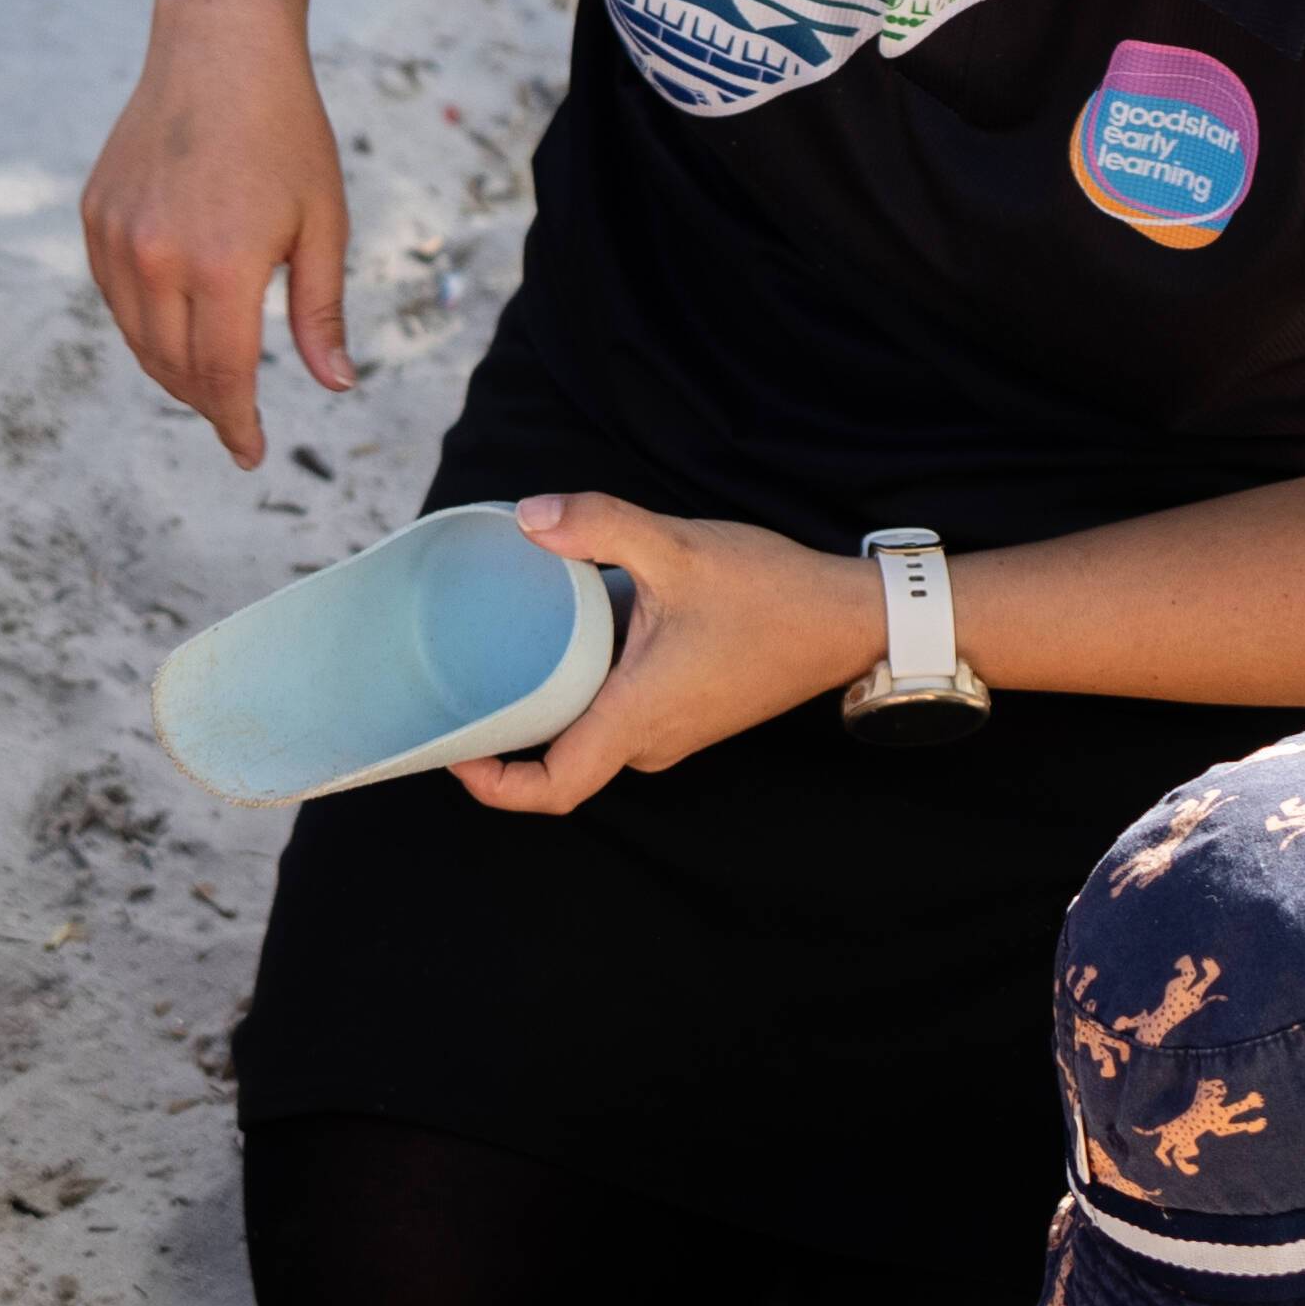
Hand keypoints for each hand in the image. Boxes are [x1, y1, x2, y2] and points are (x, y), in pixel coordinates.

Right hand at [79, 0, 351, 465]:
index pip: (223, 376)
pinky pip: (114, 295)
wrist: (218, 48)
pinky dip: (142, 322)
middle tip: (235, 417)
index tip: (249, 452)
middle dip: (206, 403)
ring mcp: (116, 237)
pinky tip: (174, 319)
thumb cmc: (286, 131)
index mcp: (223, 265)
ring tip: (207, 377)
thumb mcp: (323, 223)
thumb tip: (334, 384)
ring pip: (136, 337)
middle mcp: (157, 258)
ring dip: (171, 369)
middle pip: (173, 367)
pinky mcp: (94, 216)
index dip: (236, 423)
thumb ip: (320, 311)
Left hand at [449, 490, 876, 816]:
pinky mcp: (687, 713)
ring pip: (588, 732)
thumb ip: (599, 525)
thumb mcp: (678, 547)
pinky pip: (617, 714)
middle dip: (506, 729)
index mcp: (638, 718)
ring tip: (502, 648)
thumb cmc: (773, 594)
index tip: (451, 749)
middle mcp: (651, 740)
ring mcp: (672, 732)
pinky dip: (584, 686)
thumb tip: (527, 517)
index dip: (493, 784)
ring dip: (548, 699)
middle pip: (559, 760)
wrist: (853, 620)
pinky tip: (566, 633)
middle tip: (459, 676)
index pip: (554, 788)